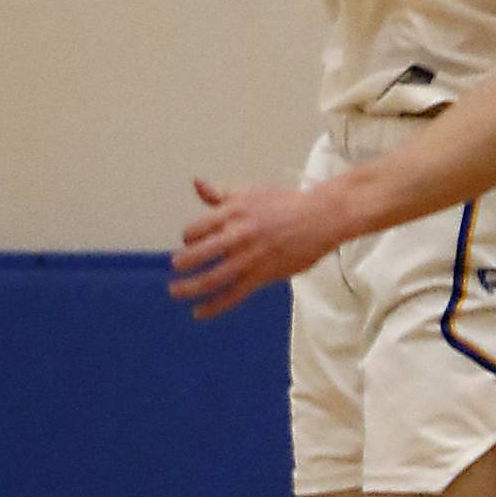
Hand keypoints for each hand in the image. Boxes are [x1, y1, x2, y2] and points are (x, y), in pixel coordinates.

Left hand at [169, 177, 344, 319]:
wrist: (321, 217)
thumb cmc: (284, 203)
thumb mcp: (250, 192)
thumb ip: (220, 195)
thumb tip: (196, 183)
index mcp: (233, 212)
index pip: (197, 229)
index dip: (189, 237)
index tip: (189, 241)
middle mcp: (238, 235)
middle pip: (200, 253)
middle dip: (183, 262)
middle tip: (175, 267)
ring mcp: (250, 257)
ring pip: (212, 278)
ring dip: (189, 288)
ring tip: (175, 291)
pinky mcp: (263, 275)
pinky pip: (233, 295)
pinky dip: (213, 306)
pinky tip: (199, 312)